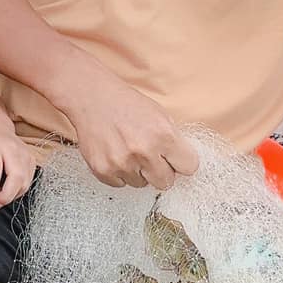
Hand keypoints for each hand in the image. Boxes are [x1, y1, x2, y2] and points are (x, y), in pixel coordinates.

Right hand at [64, 67, 200, 189]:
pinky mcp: (103, 170)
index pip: (189, 167)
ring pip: (142, 184)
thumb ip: (174, 141)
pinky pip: (120, 184)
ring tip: (129, 151)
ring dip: (138, 172)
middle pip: (166, 182)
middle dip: (161, 171)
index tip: (176, 159)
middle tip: (151, 157)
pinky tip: (116, 154)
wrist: (92, 98)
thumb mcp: (160, 114)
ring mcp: (122, 163)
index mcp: (163, 135)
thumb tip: (184, 163)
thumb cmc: (126, 104)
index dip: (182, 162)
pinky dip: (119, 173)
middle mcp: (144, 152)